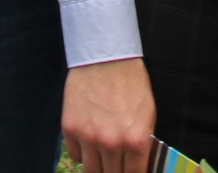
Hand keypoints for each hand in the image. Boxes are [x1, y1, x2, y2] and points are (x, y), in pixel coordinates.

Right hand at [62, 57, 155, 172]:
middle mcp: (111, 143)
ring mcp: (88, 137)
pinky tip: (89, 140)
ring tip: (102, 156)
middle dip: (114, 172)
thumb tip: (138, 167)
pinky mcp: (70, 129)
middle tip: (115, 164)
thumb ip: (143, 144)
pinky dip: (82, 152)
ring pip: (91, 171)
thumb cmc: (130, 82)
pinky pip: (76, 155)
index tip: (128, 171)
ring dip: (97, 166)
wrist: (105, 57)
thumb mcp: (148, 114)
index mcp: (136, 140)